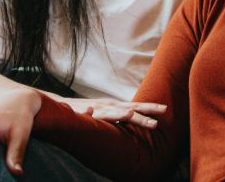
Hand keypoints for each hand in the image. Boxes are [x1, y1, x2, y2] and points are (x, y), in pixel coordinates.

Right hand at [42, 93, 165, 127]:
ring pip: (109, 112)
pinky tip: (90, 112)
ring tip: (129, 115)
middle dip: (143, 113)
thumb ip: (118, 115)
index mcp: (114, 106)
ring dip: (118, 113)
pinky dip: (88, 113)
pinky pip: (85, 114)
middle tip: (158, 118)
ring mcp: (95, 109)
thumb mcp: (105, 112)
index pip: (136, 106)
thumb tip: (134, 118)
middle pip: (129, 109)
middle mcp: (107, 106)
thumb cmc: (85, 111)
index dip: (150, 107)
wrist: (59, 106)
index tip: (165, 108)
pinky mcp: (81, 113)